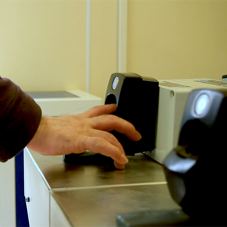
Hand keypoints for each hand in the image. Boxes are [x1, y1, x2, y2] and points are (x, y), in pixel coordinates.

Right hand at [27, 104, 141, 168]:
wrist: (35, 129)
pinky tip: (120, 158)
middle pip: (112, 120)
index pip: (100, 110)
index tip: (117, 109)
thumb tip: (73, 137)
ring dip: (121, 146)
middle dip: (126, 126)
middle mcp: (85, 122)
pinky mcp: (81, 139)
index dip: (111, 109)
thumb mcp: (62, 125)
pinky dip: (113, 151)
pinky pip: (102, 144)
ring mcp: (85, 130)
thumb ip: (72, 130)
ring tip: (126, 156)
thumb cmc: (45, 130)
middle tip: (135, 133)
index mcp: (81, 119)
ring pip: (109, 133)